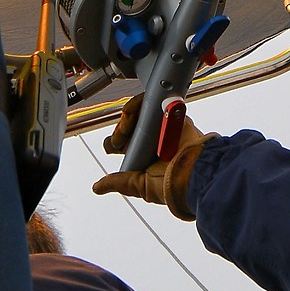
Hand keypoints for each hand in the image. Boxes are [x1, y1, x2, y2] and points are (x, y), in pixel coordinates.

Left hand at [91, 94, 207, 218]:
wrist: (192, 172)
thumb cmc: (173, 185)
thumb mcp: (139, 186)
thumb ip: (119, 183)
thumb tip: (97, 187)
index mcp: (145, 157)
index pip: (124, 144)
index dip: (115, 141)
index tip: (112, 146)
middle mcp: (152, 141)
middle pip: (129, 127)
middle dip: (121, 131)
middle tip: (120, 140)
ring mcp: (160, 127)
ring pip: (138, 115)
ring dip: (127, 119)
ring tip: (126, 129)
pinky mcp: (169, 114)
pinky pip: (151, 102)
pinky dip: (138, 104)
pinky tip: (132, 112)